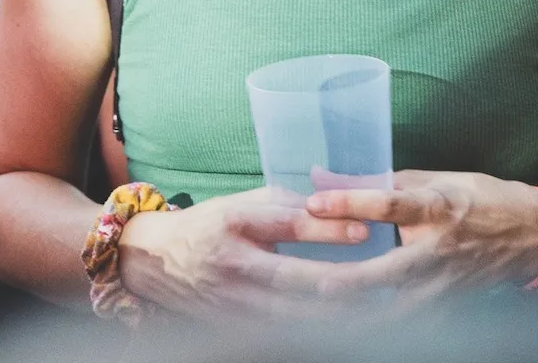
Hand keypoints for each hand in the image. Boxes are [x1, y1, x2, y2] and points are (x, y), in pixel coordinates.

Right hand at [115, 187, 373, 318]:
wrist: (154, 263)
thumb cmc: (206, 226)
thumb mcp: (240, 205)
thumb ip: (286, 207)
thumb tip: (338, 212)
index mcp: (233, 226)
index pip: (287, 226)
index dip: (328, 230)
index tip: (365, 229)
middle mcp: (232, 268)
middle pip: (295, 278)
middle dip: (342, 281)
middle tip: (382, 277)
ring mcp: (233, 304)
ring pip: (294, 314)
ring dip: (335, 312)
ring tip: (374, 304)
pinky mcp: (235, 328)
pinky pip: (282, 332)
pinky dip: (314, 329)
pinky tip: (343, 324)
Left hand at [300, 170, 537, 313]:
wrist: (533, 238)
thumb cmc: (480, 200)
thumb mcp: (436, 180)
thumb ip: (379, 182)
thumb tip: (324, 176)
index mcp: (436, 209)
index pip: (389, 206)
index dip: (349, 204)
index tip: (312, 203)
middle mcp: (436, 253)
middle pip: (379, 273)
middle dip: (335, 281)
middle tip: (295, 280)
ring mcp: (440, 288)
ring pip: (386, 311)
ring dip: (345, 314)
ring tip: (302, 312)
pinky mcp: (442, 310)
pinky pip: (398, 325)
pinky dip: (366, 327)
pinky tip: (334, 326)